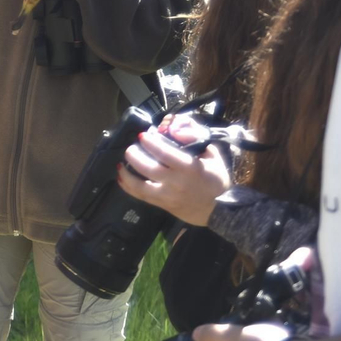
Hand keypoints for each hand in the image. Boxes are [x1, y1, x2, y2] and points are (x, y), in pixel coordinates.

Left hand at [116, 113, 230, 225]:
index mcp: (190, 168)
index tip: (142, 135)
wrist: (219, 210)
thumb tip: (176, 129)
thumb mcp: (213, 155)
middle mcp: (176, 182)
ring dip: (127, 174)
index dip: (151, 143)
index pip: (165, 154)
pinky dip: (129, 187)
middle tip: (130, 147)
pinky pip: (142, 197)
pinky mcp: (163, 205)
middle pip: (149, 169)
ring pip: (141, 186)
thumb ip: (195, 139)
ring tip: (121, 163)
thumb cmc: (216, 180)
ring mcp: (167, 196)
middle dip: (135, 156)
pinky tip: (121, 178)